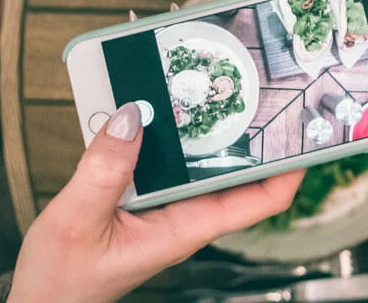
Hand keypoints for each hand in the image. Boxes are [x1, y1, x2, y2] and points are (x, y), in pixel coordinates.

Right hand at [9, 103, 303, 301]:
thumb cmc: (62, 281)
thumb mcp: (78, 220)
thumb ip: (105, 169)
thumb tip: (131, 117)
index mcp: (187, 228)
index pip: (261, 201)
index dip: (289, 169)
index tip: (305, 135)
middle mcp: (186, 216)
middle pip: (239, 173)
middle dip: (252, 134)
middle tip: (262, 90)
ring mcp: (168, 208)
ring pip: (202, 164)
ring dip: (208, 129)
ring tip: (216, 86)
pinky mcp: (146, 200)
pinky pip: (169, 164)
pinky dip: (168, 137)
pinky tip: (159, 109)